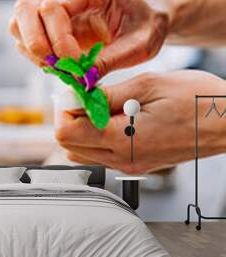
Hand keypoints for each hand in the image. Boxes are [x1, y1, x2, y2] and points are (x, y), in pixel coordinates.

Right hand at [9, 0, 169, 75]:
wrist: (144, 21)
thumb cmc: (146, 24)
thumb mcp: (141, 43)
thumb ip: (112, 60)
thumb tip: (82, 80)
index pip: (52, 8)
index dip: (60, 41)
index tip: (79, 67)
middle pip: (24, 10)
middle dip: (38, 45)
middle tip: (60, 68)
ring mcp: (50, 9)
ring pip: (18, 24)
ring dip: (34, 52)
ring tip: (60, 68)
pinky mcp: (47, 27)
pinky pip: (25, 40)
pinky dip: (36, 58)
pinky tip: (59, 67)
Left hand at [55, 70, 225, 173]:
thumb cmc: (198, 102)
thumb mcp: (148, 86)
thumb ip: (106, 95)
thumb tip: (75, 97)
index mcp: (122, 139)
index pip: (66, 133)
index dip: (63, 110)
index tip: (73, 94)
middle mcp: (122, 159)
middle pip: (69, 147)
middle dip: (68, 120)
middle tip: (83, 98)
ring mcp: (129, 165)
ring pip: (82, 154)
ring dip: (80, 130)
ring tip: (99, 107)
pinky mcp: (136, 164)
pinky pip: (101, 155)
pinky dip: (96, 137)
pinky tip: (112, 118)